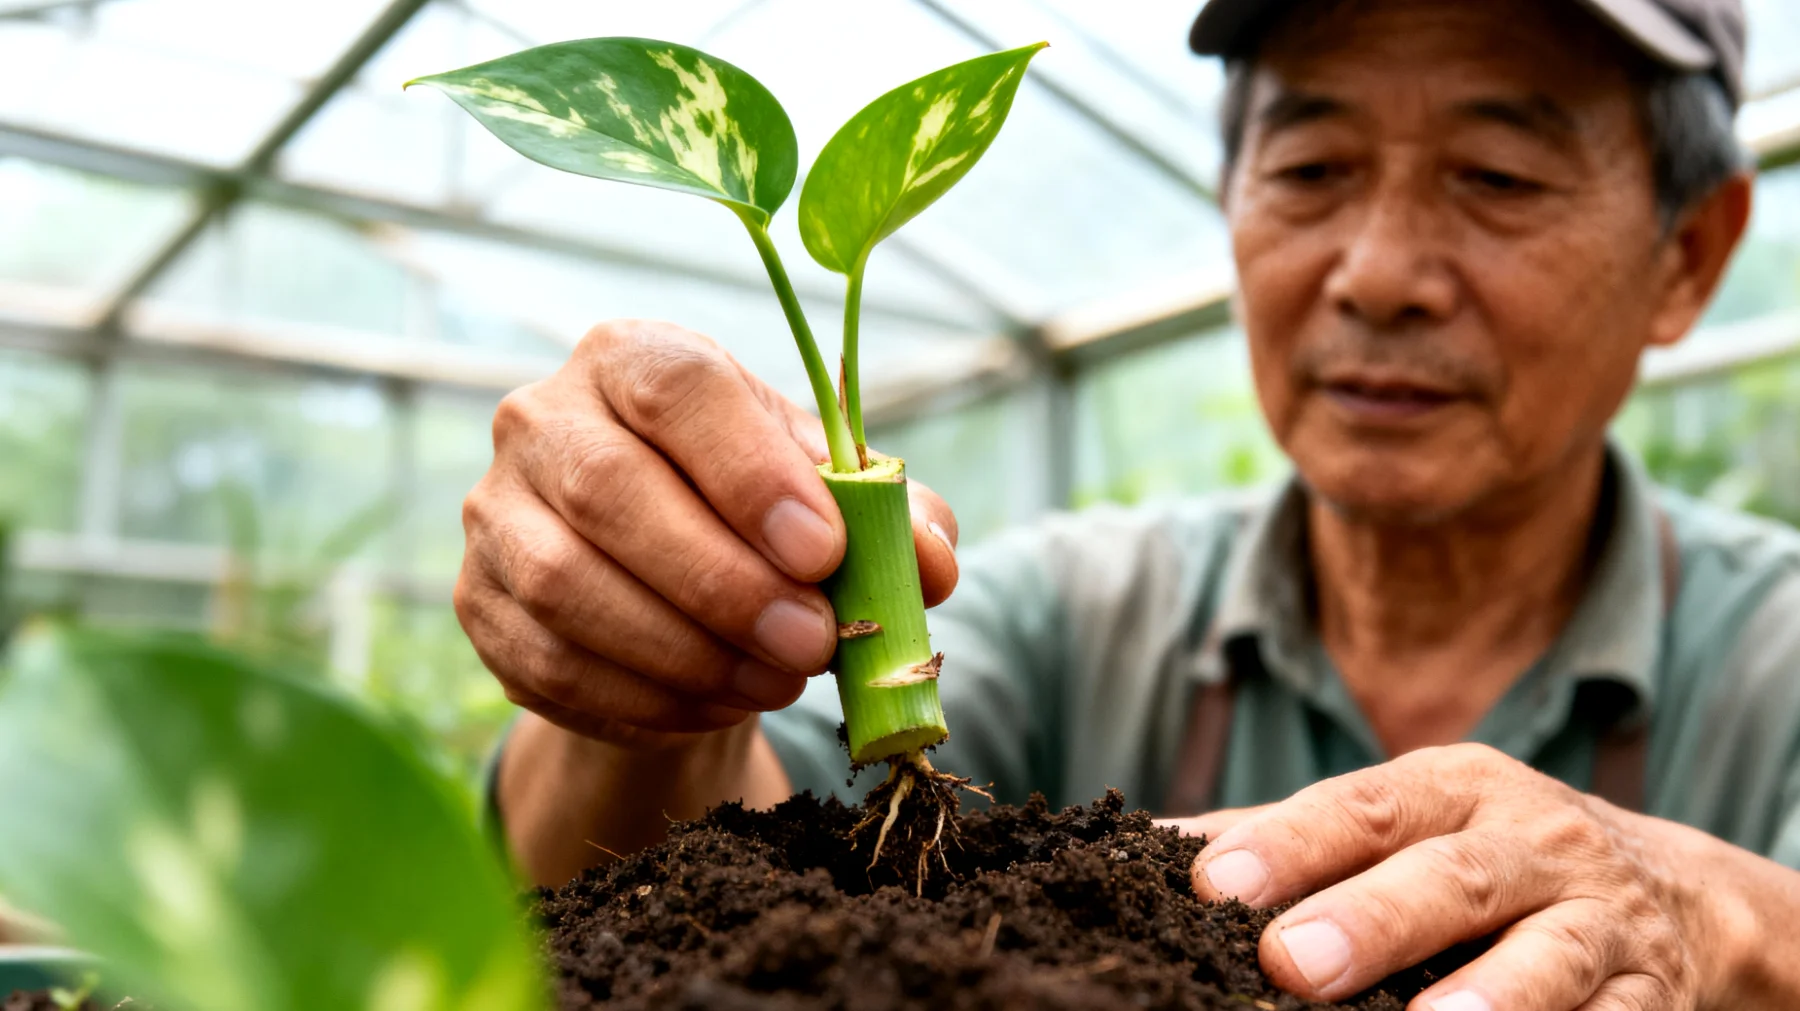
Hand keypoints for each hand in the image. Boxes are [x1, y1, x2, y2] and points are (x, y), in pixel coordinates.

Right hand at [455, 319, 959, 750]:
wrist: (663, 579)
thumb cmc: (753, 511)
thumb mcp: (825, 493)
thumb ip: (886, 515)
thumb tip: (932, 563)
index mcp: (633, 358)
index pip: (677, 389)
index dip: (750, 471)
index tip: (822, 549)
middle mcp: (543, 419)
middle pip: (610, 490)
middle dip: (723, 581)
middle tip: (812, 641)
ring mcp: (495, 513)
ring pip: (568, 586)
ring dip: (686, 651)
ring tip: (776, 681)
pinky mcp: (478, 605)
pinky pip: (550, 664)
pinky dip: (645, 700)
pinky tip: (718, 706)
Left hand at [1168, 743, 1748, 1009]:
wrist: (1671, 893)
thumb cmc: (1481, 854)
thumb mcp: (1401, 822)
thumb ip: (1286, 836)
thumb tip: (1149, 844)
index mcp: (1452, 787)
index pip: (1358, 810)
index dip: (1286, 845)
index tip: (1212, 885)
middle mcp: (1532, 840)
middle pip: (1447, 878)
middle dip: (1369, 920)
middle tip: (1287, 963)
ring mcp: (1600, 919)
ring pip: (1548, 959)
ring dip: (1489, 998)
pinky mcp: (1651, 996)